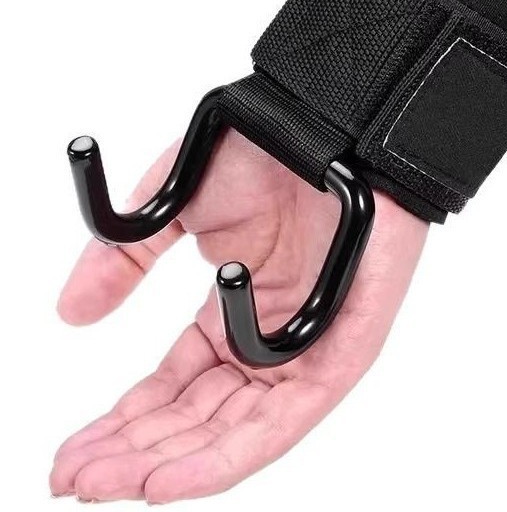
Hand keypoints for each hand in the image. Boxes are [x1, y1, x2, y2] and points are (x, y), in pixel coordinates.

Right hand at [50, 128, 427, 503]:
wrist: (328, 126)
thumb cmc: (266, 156)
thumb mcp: (177, 207)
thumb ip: (125, 259)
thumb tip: (70, 313)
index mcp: (231, 309)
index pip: (174, 382)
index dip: (124, 416)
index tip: (73, 446)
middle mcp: (265, 338)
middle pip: (197, 415)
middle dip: (135, 449)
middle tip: (75, 476)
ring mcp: (304, 350)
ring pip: (233, 431)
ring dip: (168, 464)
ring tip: (103, 485)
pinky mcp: (341, 356)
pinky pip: (280, 424)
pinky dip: (224, 458)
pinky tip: (165, 482)